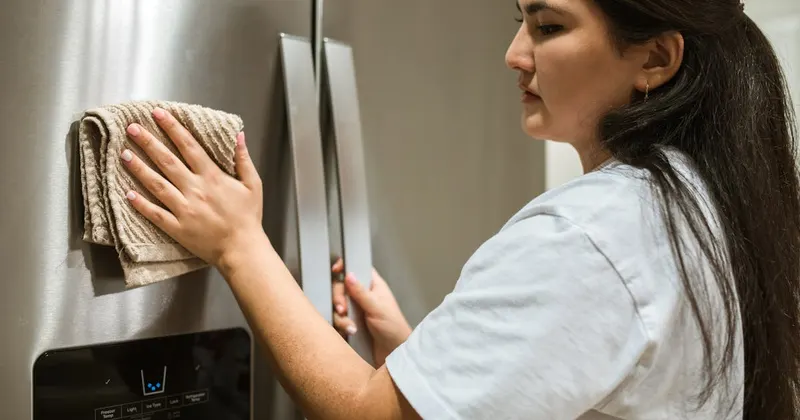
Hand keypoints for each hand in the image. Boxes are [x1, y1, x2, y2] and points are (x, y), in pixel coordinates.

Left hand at [120, 107, 266, 269]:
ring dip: (139, 168)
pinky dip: (140, 204)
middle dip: (149, 142)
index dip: (173, 128)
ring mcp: (184, 209)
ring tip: (124, 154)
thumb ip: (244, 159)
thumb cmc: (248, 218)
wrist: (242, 249)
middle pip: (168, 161)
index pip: (189, 147)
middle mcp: (195, 190)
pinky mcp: (177, 228)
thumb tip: (239, 136)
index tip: (159, 114)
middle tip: (132, 128)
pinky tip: (126, 193)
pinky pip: (155, 214)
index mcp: (212, 177)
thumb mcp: (253, 185)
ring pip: (157, 185)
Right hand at [331, 259, 411, 365]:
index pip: (357, 268)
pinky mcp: (350, 322)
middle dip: (338, 297)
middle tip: (342, 309)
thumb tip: (349, 274)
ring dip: (340, 316)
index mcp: (373, 285)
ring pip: (338, 304)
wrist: (394, 353)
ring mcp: (355, 309)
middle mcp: (363, 295)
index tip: (336, 270)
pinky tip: (350, 332)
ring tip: (350, 326)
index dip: (346, 266)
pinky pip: (338, 319)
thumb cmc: (393, 327)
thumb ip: (361, 292)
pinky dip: (342, 325)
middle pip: (342, 286)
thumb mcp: (377, 308)